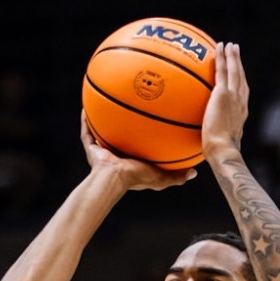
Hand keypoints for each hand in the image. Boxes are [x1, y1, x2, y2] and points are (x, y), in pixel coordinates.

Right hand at [80, 113, 194, 190]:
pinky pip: (86, 130)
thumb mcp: (161, 177)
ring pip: (102, 131)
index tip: (150, 121)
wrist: (113, 178)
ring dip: (104, 118)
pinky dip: (86, 120)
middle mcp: (116, 154)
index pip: (137, 145)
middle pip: (120, 135)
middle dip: (123, 123)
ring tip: (106, 102)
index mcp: (131, 160)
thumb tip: (194, 172)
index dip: (142, 134)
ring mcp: (102, 151)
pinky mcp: (91, 148)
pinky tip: (87, 106)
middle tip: (129, 107)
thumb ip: (177, 175)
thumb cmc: (136, 178)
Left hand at [201, 42, 248, 161]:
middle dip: (239, 65)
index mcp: (240, 114)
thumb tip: (203, 143)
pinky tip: (218, 47)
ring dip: (232, 57)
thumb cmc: (219, 153)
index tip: (237, 75)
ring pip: (235, 71)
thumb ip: (213, 138)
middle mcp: (241, 103)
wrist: (222, 149)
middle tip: (236, 52)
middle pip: (241, 79)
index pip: (241, 95)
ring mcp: (234, 97)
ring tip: (229, 45)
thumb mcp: (218, 144)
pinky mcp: (223, 93)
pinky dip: (222, 57)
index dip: (240, 83)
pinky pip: (222, 70)